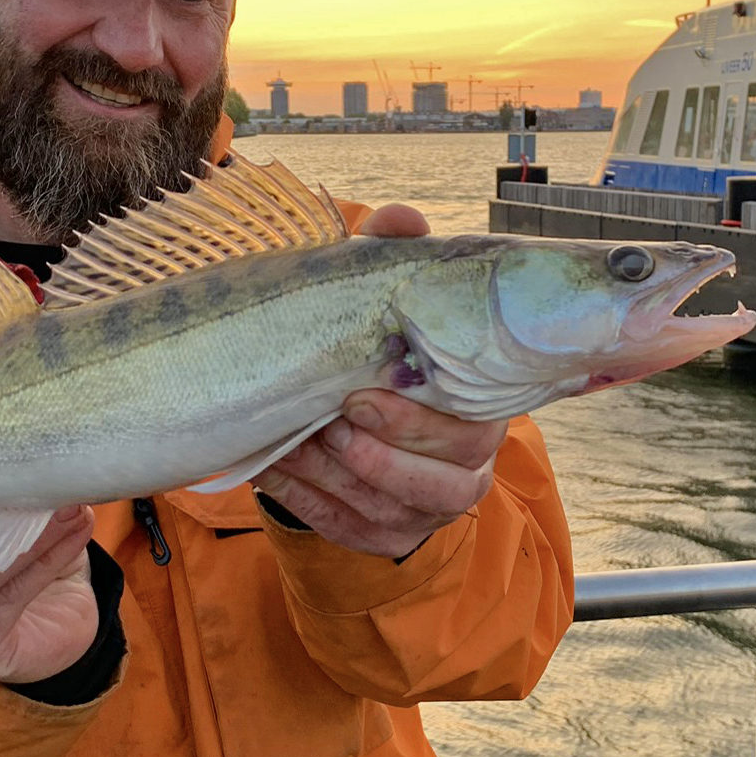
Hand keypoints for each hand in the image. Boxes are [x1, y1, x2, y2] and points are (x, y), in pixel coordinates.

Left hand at [254, 200, 507, 556]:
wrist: (352, 421)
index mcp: (481, 414)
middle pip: (443, 482)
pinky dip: (306, 498)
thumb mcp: (386, 306)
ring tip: (294, 440)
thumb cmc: (381, 355)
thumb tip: (399, 220)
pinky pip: (346, 528)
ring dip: (334, 475)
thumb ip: (394, 261)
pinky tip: (274, 465)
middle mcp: (466, 470)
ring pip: (388, 510)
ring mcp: (423, 512)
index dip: (418, 420)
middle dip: (378, 453)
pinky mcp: (381, 536)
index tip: (361, 394)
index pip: (475, 430)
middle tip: (330, 418)